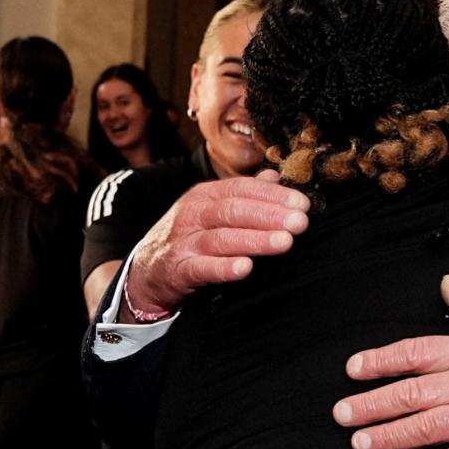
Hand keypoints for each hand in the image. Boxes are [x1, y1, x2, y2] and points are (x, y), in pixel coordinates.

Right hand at [123, 169, 310, 318]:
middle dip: (270, 215)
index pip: (241, 189)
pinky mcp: (177, 269)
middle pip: (234, 210)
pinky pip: (202, 268)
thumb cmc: (187, 238)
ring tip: (284, 242)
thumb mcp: (212, 210)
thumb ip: (243, 195)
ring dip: (255, 239)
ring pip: (221, 237)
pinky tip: (245, 268)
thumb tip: (275, 177)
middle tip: (300, 222)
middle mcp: (193, 214)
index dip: (273, 195)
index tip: (302, 204)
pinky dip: (223, 268)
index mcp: (205, 196)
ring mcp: (184, 241)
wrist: (146, 271)